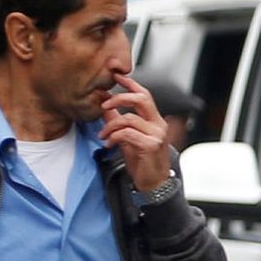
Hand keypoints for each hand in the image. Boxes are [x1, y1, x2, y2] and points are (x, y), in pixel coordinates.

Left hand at [97, 71, 176, 193]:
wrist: (154, 183)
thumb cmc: (143, 161)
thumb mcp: (128, 138)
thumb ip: (118, 121)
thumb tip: (105, 106)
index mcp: (154, 120)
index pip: (144, 95)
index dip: (131, 84)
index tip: (117, 76)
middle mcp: (159, 124)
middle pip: (141, 99)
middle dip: (119, 98)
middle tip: (103, 104)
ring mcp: (156, 134)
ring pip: (129, 119)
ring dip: (110, 125)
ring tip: (102, 135)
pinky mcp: (150, 145)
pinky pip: (127, 134)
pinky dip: (114, 137)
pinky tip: (108, 144)